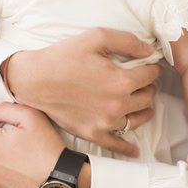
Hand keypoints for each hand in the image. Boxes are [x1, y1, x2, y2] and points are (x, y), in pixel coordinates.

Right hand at [4, 28, 159, 157]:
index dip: (153, 68)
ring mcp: (105, 122)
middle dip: (148, 87)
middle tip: (143, 81)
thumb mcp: (96, 37)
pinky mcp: (92, 133)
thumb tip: (149, 51)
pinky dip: (127, 148)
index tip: (150, 65)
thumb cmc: (63, 56)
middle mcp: (117, 104)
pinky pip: (116, 144)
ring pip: (138, 119)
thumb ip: (128, 41)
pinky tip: (135, 150)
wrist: (34, 79)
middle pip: (147, 97)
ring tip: (141, 103)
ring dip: (143, 110)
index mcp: (121, 81)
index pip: (150, 75)